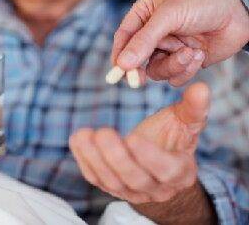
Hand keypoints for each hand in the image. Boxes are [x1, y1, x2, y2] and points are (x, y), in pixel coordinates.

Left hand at [69, 82, 209, 202]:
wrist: (158, 167)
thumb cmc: (173, 141)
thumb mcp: (185, 124)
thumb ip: (193, 109)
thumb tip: (202, 88)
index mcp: (178, 172)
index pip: (165, 170)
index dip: (149, 157)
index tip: (133, 137)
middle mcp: (155, 187)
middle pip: (134, 178)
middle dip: (116, 157)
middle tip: (103, 133)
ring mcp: (131, 190)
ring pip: (111, 181)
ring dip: (95, 158)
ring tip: (83, 135)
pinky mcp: (110, 187)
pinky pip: (95, 178)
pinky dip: (84, 161)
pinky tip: (77, 140)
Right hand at [112, 0, 248, 85]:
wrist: (239, 11)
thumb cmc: (202, 3)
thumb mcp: (168, 17)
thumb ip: (144, 41)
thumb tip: (122, 64)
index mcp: (143, 16)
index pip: (123, 39)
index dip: (119, 56)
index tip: (119, 71)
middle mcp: (153, 34)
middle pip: (136, 60)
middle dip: (141, 69)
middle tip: (139, 80)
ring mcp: (168, 49)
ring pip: (156, 71)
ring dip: (173, 65)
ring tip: (190, 51)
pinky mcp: (183, 62)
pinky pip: (174, 77)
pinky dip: (186, 70)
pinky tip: (199, 54)